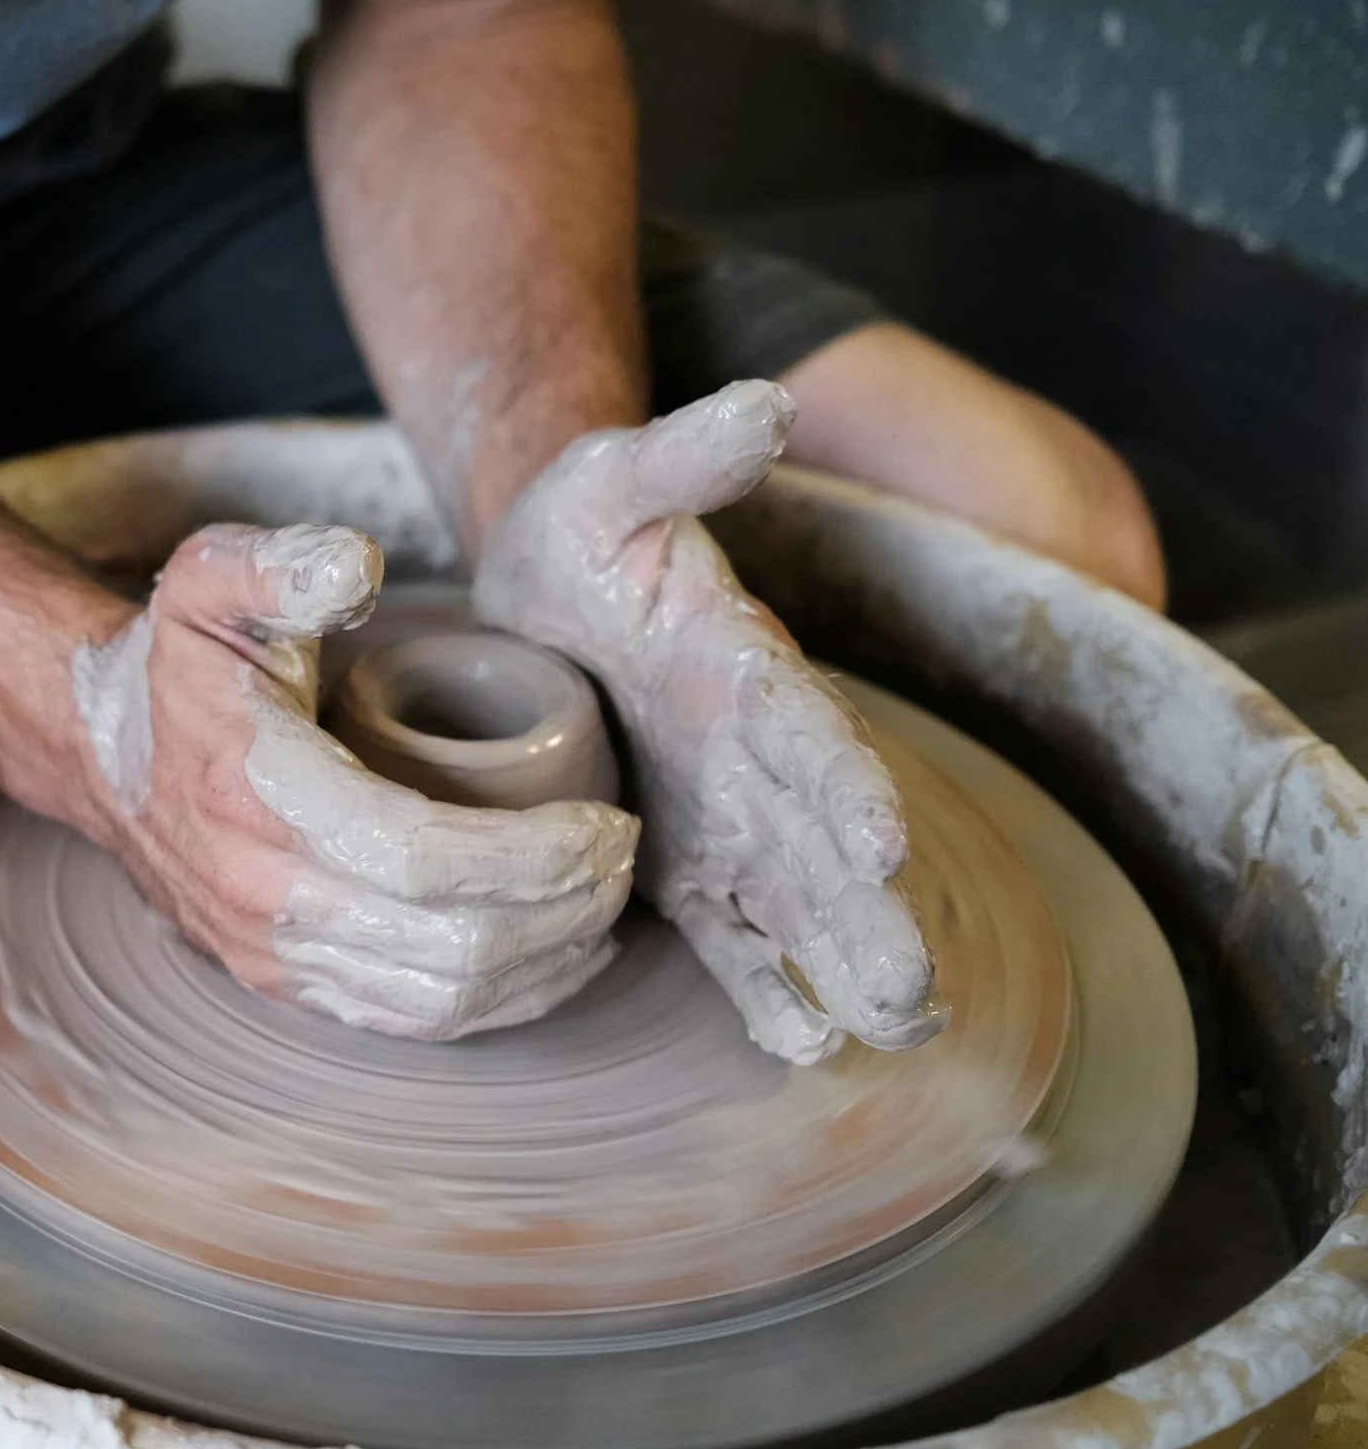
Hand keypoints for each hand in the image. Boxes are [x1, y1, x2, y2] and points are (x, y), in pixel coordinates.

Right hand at [68, 523, 637, 1039]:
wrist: (97, 748)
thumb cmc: (177, 664)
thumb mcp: (213, 579)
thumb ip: (282, 562)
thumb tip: (359, 569)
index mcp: (261, 796)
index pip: (427, 859)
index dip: (536, 855)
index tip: (606, 825)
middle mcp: (263, 895)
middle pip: (450, 946)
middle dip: (562, 913)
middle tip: (621, 864)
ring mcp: (269, 953)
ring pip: (436, 1001)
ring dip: (540, 968)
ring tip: (600, 913)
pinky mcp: (281, 983)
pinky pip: (403, 1021)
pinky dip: (491, 1005)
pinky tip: (545, 962)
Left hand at [473, 380, 944, 1062]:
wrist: (534, 589)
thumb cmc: (579, 531)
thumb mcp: (611, 479)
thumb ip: (683, 451)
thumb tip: (765, 404)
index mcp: (742, 664)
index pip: (807, 726)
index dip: (844, 781)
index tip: (881, 838)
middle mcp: (752, 751)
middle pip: (822, 839)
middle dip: (870, 911)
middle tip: (914, 988)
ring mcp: (724, 813)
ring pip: (795, 898)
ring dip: (841, 961)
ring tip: (891, 1026)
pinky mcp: (680, 859)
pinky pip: (729, 932)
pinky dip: (767, 985)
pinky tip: (805, 1045)